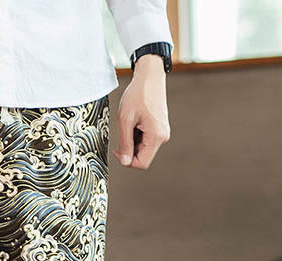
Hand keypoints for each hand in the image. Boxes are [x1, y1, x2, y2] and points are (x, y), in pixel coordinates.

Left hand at [114, 54, 170, 169]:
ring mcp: (162, 132)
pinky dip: (136, 135)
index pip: (141, 163)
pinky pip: (145, 140)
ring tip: (129, 124)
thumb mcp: (125, 120)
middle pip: (142, 157)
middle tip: (122, 134)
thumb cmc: (138, 94)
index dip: (127, 161)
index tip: (118, 150)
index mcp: (156, 136)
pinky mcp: (159, 128)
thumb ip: (125, 143)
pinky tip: (134, 122)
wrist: (149, 76)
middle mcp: (162, 136)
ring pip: (143, 148)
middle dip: (129, 150)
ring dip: (132, 141)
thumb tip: (125, 161)